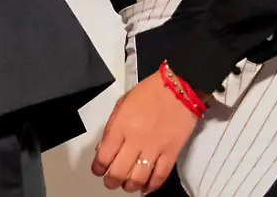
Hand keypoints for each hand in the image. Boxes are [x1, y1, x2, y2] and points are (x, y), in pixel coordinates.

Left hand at [91, 73, 201, 191]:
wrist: (178, 88)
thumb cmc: (149, 93)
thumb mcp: (121, 105)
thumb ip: (112, 127)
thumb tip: (104, 147)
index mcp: (120, 126)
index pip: (104, 156)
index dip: (99, 168)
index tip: (98, 171)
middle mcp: (135, 140)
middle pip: (119, 172)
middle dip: (111, 182)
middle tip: (110, 183)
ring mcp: (154, 148)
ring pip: (139, 178)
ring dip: (130, 186)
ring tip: (127, 186)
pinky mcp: (171, 153)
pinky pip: (160, 176)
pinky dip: (152, 186)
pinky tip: (146, 188)